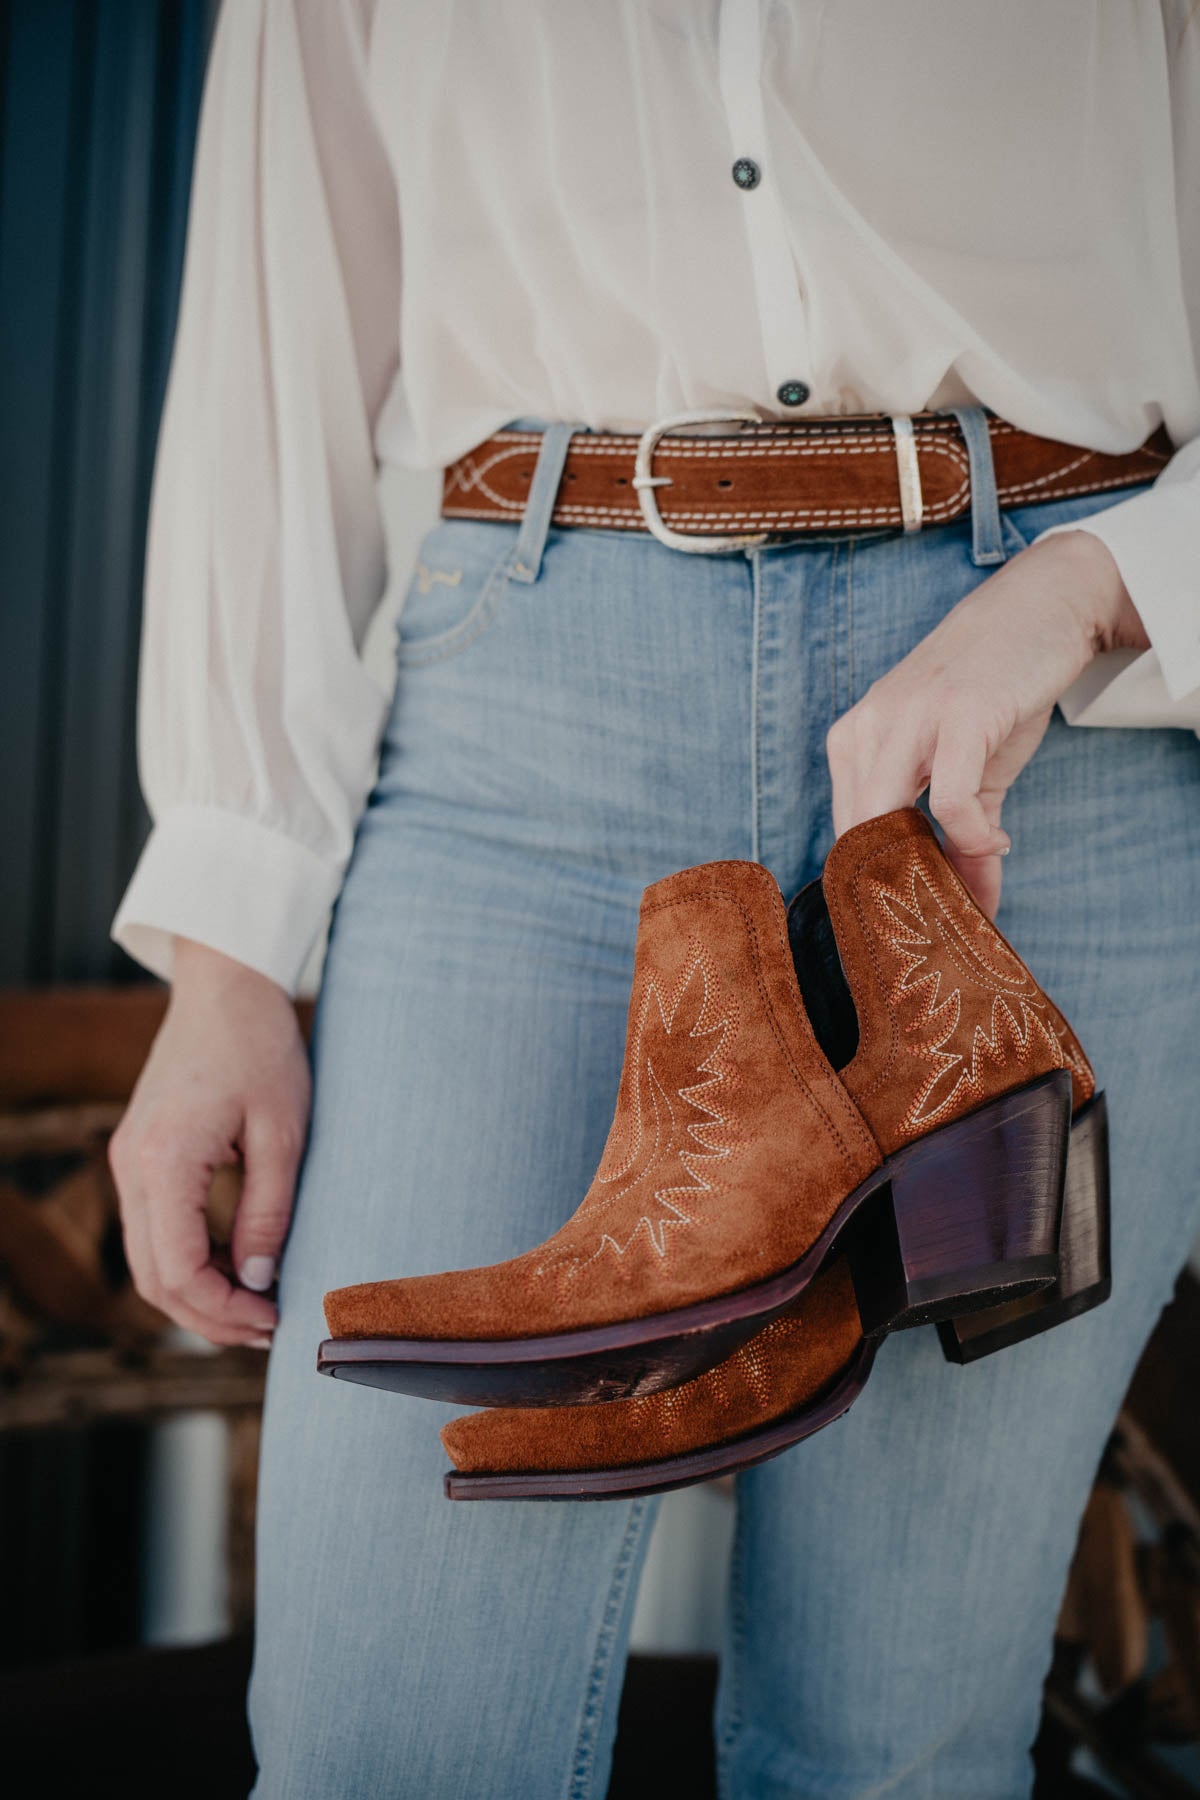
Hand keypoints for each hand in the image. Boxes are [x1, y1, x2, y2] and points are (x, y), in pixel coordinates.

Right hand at [108, 939, 311, 1346]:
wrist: (224, 988)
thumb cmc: (261, 1050)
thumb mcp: (283, 1134)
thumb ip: (269, 1212)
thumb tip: (259, 1283)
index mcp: (164, 1161)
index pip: (180, 1270)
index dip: (225, 1310)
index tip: (275, 1320)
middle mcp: (131, 1167)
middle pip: (154, 1279)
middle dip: (209, 1317)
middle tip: (269, 1330)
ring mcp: (128, 1162)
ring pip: (147, 1261)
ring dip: (197, 1295)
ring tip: (257, 1308)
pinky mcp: (138, 1156)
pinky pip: (153, 1230)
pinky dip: (187, 1262)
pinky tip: (236, 1269)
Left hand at [826, 529, 1147, 914]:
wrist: (1038, 607)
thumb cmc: (995, 690)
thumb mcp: (972, 766)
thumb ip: (965, 835)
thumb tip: (976, 903)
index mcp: (855, 741)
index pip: (845, 832)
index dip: (874, 884)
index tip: (910, 918)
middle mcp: (869, 729)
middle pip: (857, 835)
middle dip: (892, 890)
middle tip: (933, 925)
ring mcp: (909, 719)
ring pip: (888, 820)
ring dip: (928, 871)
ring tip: (964, 897)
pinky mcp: (957, 715)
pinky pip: (950, 799)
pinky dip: (974, 836)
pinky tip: (997, 846)